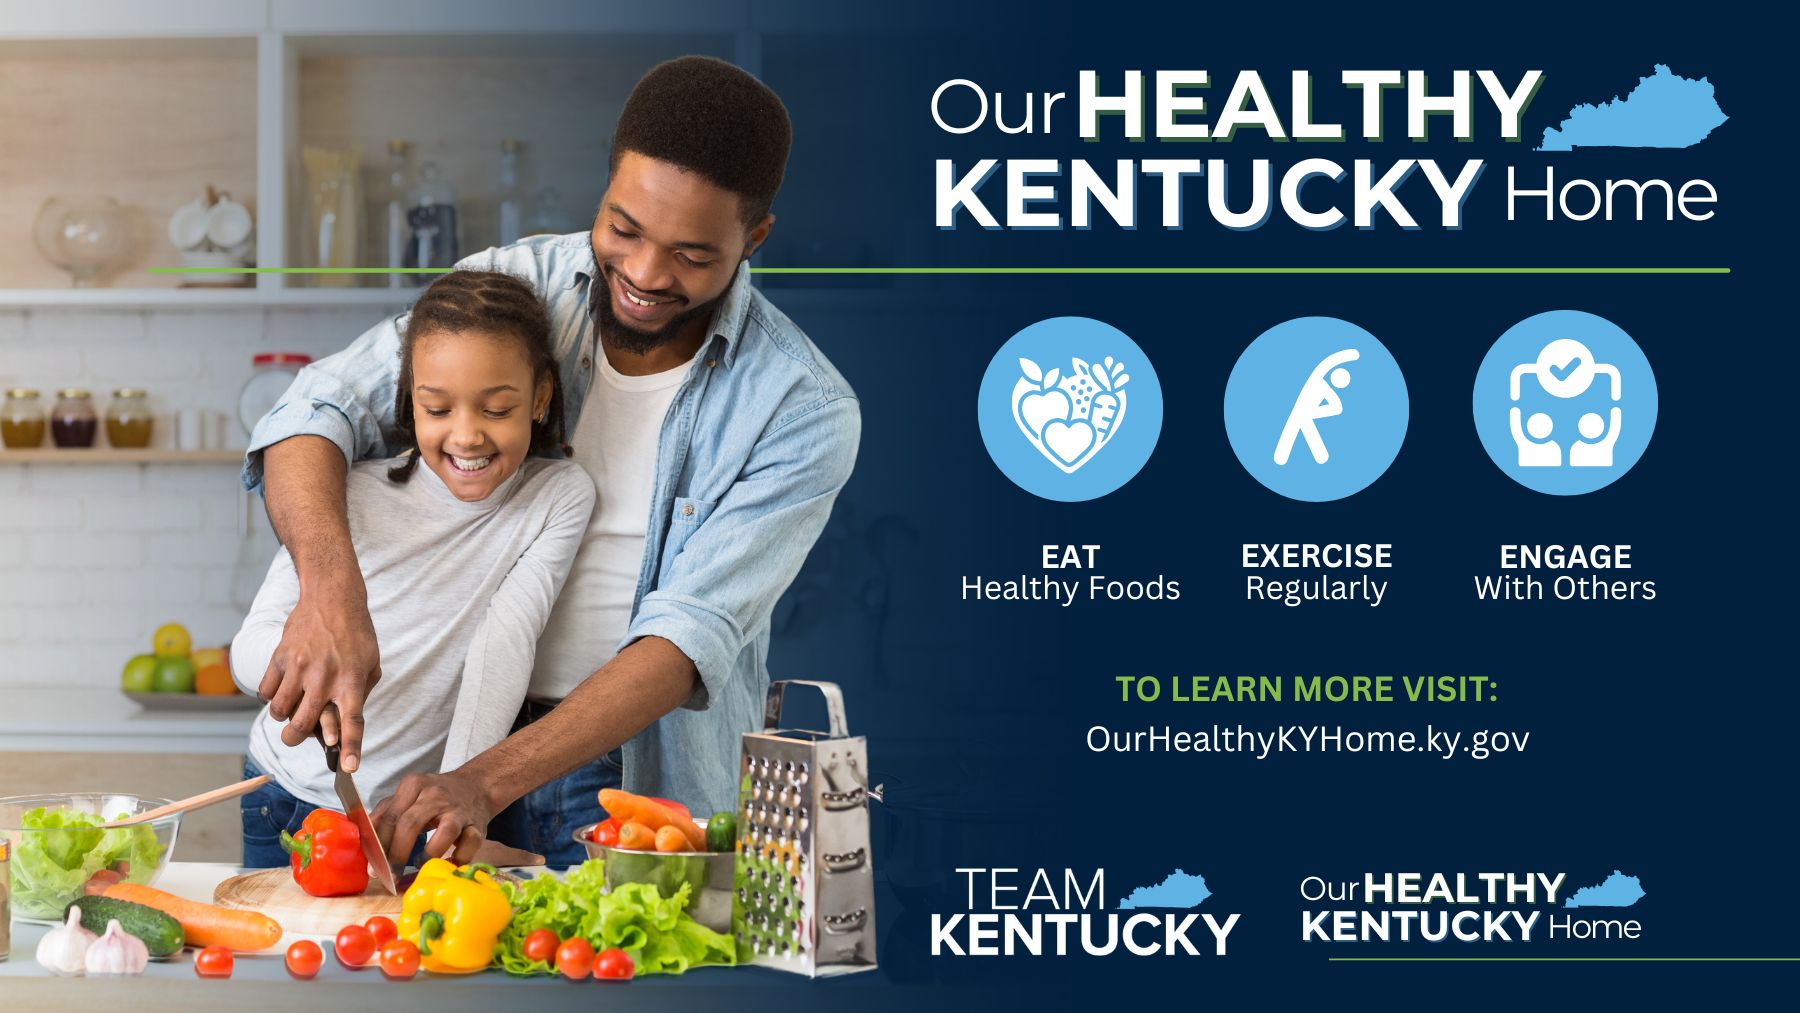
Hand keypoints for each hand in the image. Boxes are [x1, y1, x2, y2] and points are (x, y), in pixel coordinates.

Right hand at [259, 585, 380, 771]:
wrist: (332, 597)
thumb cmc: (356, 633)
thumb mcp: (371, 663)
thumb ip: (359, 694)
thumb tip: (343, 725)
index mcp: (352, 681)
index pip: (352, 721)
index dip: (351, 747)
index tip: (349, 768)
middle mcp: (325, 677)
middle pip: (304, 724)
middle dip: (296, 739)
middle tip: (295, 736)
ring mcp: (299, 667)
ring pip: (278, 711)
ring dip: (281, 717)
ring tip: (289, 708)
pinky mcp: (280, 657)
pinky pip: (264, 691)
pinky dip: (269, 697)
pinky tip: (279, 690)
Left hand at [372, 770, 494, 867]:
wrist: (477, 786)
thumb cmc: (435, 797)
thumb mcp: (408, 796)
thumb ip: (386, 814)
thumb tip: (364, 840)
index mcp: (413, 786)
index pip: (389, 816)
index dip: (378, 845)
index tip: (372, 867)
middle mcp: (436, 794)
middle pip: (410, 824)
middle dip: (397, 855)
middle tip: (390, 876)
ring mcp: (458, 809)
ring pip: (445, 832)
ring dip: (429, 855)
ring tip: (420, 864)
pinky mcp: (477, 824)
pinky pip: (470, 844)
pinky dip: (458, 858)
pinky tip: (448, 863)